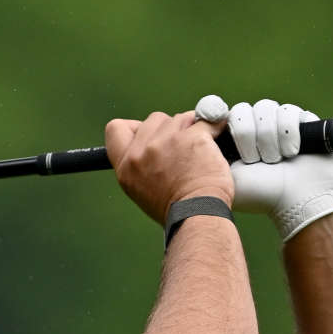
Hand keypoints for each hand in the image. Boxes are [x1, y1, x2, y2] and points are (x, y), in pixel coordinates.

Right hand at [104, 110, 233, 225]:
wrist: (198, 216)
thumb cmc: (175, 210)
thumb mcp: (141, 189)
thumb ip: (140, 163)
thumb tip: (153, 141)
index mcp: (126, 166)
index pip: (116, 129)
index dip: (135, 127)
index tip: (150, 135)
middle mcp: (142, 152)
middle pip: (154, 119)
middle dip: (169, 129)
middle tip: (181, 151)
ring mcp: (167, 142)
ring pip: (180, 118)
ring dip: (191, 129)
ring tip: (198, 153)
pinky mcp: (193, 137)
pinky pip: (206, 120)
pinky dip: (214, 127)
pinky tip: (216, 141)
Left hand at [195, 95, 332, 242]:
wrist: (298, 201)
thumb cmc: (258, 193)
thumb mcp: (221, 174)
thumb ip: (202, 152)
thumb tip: (192, 126)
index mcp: (234, 142)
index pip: (222, 115)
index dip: (223, 120)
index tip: (221, 129)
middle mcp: (256, 130)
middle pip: (242, 111)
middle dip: (247, 135)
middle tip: (253, 160)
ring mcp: (278, 124)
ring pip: (264, 108)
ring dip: (267, 137)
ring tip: (273, 161)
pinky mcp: (300, 120)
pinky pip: (287, 111)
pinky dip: (288, 133)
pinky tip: (291, 152)